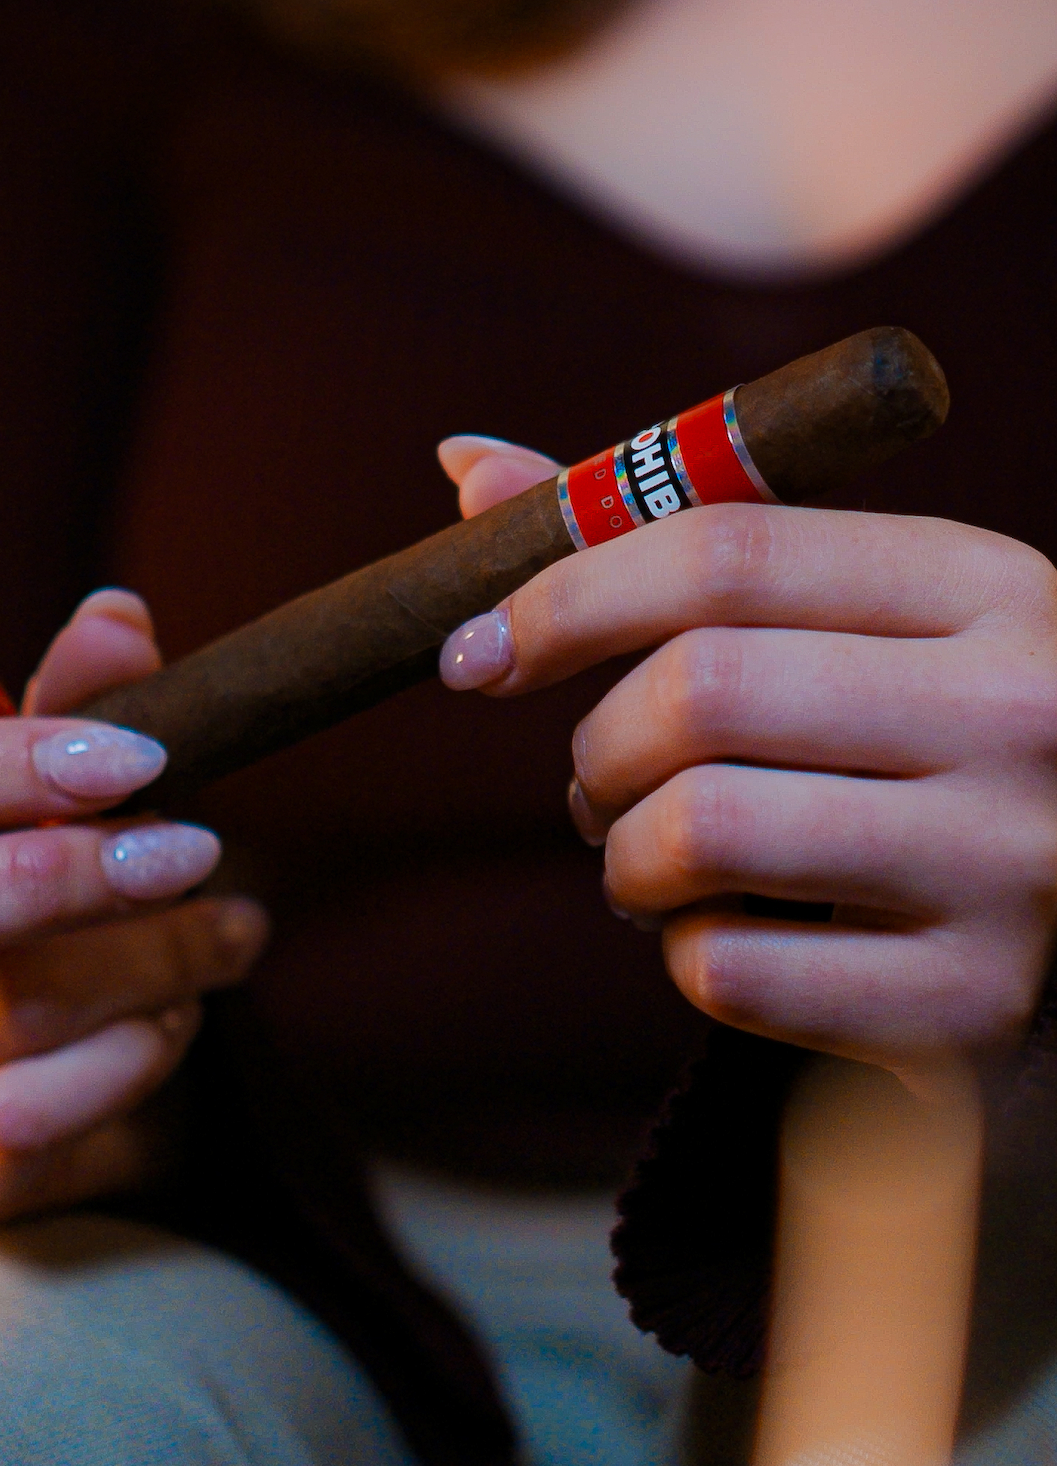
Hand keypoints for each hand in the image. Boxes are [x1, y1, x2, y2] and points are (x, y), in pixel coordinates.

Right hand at [0, 589, 267, 1224]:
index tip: (139, 758)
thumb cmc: (41, 893)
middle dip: (58, 873)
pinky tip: (181, 1018)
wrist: (53, 1060)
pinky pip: (33, 1119)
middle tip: (193, 849)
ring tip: (229, 929)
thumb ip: (77, 703)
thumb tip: (118, 618)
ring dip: (147, 958)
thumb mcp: (58, 787)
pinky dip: (137, 1055)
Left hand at [438, 436, 1056, 1079]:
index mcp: (982, 584)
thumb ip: (657, 543)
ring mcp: (1010, 866)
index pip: (724, 550)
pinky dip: (681, 953)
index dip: (564, 597)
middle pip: (698, 689)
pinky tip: (722, 931)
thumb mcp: (831, 617)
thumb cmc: (896, 738)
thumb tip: (467, 462)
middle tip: (598, 782)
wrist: (1055, 915)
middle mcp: (1022, 713)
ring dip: (622, 855)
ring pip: (697, 832)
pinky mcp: (971, 1003)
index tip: (477, 652)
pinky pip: (727, 972)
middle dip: (595, 748)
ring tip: (648, 858)